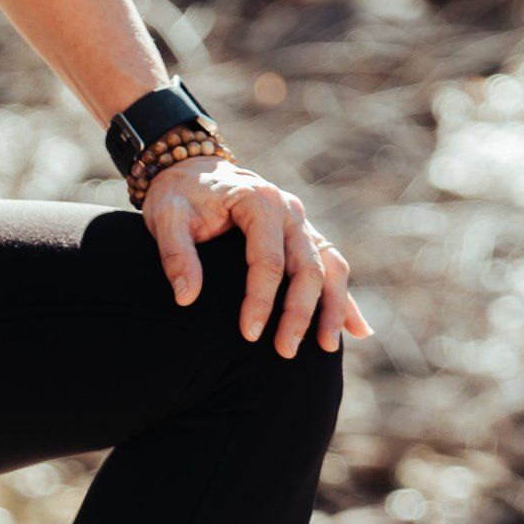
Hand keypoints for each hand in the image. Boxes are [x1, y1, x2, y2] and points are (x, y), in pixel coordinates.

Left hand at [141, 156, 373, 356]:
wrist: (191, 171)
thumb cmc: (178, 196)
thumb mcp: (166, 217)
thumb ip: (175, 253)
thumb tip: (186, 297)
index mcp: (259, 200)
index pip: (267, 259)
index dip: (260, 299)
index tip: (248, 334)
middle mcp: (289, 209)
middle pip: (306, 267)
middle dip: (299, 312)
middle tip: (285, 351)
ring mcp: (301, 222)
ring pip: (330, 267)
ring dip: (332, 309)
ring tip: (326, 349)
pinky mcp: (305, 235)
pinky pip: (333, 267)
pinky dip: (345, 298)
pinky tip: (357, 330)